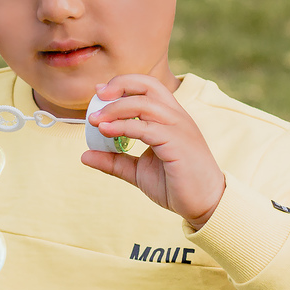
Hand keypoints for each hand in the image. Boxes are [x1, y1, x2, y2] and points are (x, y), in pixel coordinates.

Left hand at [81, 75, 225, 229]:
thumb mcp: (138, 171)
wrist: (205, 205)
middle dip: (119, 85)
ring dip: (116, 109)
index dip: (123, 84)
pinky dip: (123, 126)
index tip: (99, 93)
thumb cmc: (176, 185)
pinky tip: (107, 132)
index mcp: (170, 117)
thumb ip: (115, 161)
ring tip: (95, 121)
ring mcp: (179, 128)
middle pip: (148, 85)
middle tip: (96, 98)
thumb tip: (85, 155)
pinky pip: (147, 128)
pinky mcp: (178, 143)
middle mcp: (177, 117)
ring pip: (145, 104)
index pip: (148, 87)